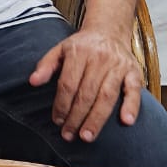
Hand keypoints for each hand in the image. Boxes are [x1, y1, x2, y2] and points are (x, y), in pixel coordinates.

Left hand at [29, 25, 142, 142]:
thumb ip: (46, 65)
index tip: (57, 121)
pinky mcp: (134, 71)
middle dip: (76, 117)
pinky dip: (132, 106)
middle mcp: (99, 58)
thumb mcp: (60, 49)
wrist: (109, 30)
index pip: (68, 84)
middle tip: (69, 135)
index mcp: (79, 52)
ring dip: (97, 119)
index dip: (61, 104)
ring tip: (87, 136)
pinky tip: (126, 121)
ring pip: (107, 95)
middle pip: (86, 93)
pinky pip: (134, 90)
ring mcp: (118, 65)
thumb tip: (33, 81)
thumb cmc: (82, 46)